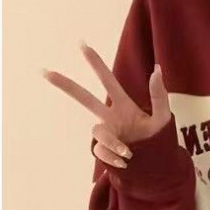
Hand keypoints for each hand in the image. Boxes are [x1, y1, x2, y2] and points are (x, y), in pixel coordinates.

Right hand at [42, 42, 170, 168]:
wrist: (157, 165)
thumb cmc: (160, 139)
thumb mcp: (164, 117)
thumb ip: (159, 95)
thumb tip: (156, 69)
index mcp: (123, 105)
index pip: (107, 81)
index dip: (95, 63)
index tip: (82, 44)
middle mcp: (110, 117)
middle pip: (84, 98)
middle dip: (65, 85)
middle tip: (45, 72)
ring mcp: (106, 134)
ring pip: (98, 132)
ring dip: (112, 143)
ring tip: (129, 153)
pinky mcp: (104, 151)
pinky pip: (100, 151)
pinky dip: (112, 156)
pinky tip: (126, 162)